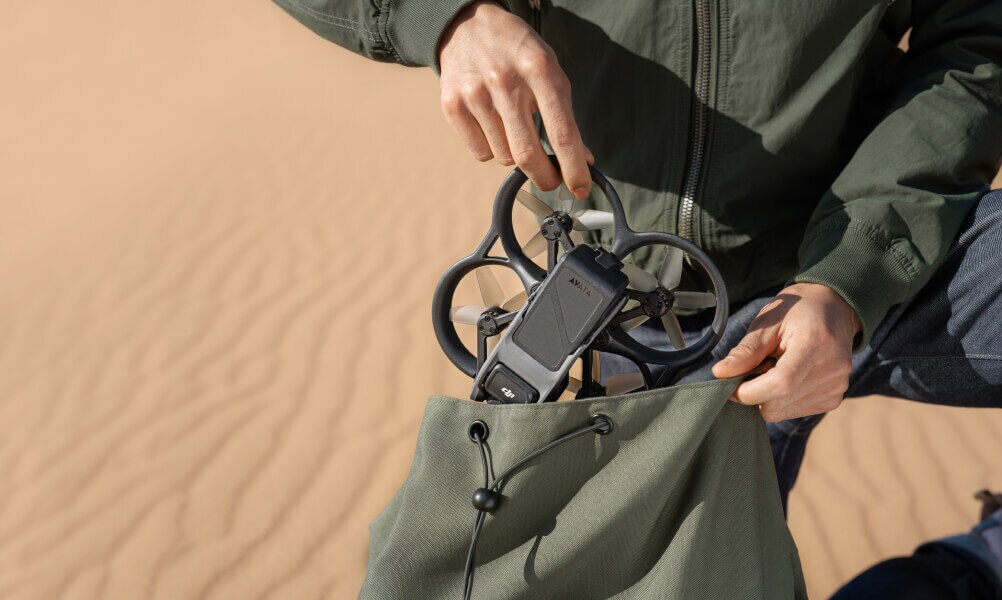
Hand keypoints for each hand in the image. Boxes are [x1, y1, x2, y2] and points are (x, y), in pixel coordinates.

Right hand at [437, 0, 593, 196]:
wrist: (468, 25)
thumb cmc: (517, 52)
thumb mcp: (550, 71)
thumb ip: (566, 115)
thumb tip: (582, 160)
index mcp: (539, 70)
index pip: (561, 132)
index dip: (573, 168)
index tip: (581, 189)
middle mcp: (506, 82)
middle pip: (528, 154)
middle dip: (544, 177)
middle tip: (551, 180)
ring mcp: (475, 94)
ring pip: (504, 156)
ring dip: (515, 154)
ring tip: (513, 127)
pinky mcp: (452, 105)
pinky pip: (480, 153)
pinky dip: (491, 149)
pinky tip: (492, 124)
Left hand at [711, 283, 861, 421]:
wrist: (833, 309)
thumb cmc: (796, 312)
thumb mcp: (767, 322)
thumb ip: (745, 351)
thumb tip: (720, 374)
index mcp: (815, 343)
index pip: (781, 383)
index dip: (749, 391)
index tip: (730, 386)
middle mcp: (832, 369)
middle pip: (778, 403)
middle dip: (755, 392)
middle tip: (754, 367)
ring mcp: (836, 386)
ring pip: (783, 412)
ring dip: (768, 396)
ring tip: (775, 367)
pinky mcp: (834, 398)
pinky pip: (794, 412)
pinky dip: (782, 399)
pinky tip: (788, 376)